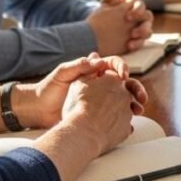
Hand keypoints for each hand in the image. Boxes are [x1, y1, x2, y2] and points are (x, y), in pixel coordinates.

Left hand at [16, 53, 130, 128]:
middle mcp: (100, 84)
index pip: (114, 65)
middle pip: (125, 83)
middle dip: (135, 88)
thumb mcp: (63, 73)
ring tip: (138, 110)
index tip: (124, 75)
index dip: (122, 68)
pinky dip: (125, 118)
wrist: (39, 110)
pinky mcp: (98, 115)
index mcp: (93, 71)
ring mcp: (100, 100)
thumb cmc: (49, 89)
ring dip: (134, 104)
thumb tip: (98, 58)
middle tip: (140, 97)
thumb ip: (79, 65)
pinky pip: (116, 115)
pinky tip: (130, 122)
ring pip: (124, 99)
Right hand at [60, 72, 140, 154]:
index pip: (115, 76)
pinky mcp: (127, 129)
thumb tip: (95, 57)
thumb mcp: (79, 83)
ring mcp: (128, 112)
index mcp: (113, 80)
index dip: (109, 82)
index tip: (104, 87)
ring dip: (117, 113)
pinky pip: (123, 126)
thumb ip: (89, 70)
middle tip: (106, 104)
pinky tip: (105, 130)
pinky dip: (116, 127)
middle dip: (116, 98)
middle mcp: (124, 94)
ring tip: (103, 119)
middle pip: (124, 93)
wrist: (84, 134)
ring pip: (125, 109)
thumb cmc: (79, 107)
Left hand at [88, 0, 153, 54]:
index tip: (127, 16)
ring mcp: (140, 29)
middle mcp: (140, 17)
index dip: (136, 9)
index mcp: (133, 6)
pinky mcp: (137, 40)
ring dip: (143, 32)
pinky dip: (137, 43)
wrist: (98, 30)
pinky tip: (129, 45)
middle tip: (130, 23)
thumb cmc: (104, 15)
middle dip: (141, 20)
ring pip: (148, 30)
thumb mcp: (104, 6)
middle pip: (148, 16)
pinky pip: (142, 42)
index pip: (140, 4)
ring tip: (132, 35)